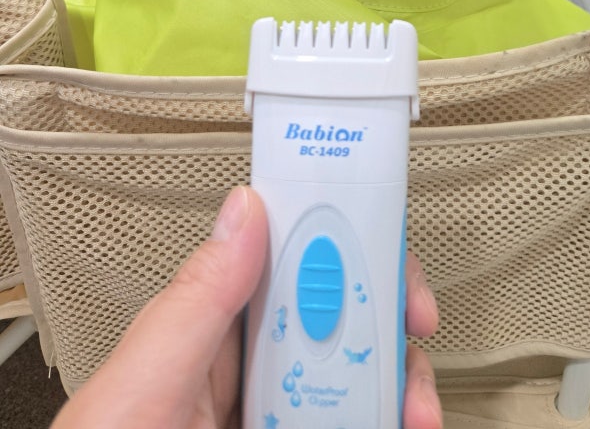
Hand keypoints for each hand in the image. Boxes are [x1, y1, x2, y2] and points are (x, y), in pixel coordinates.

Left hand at [51, 187, 442, 428]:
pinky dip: (389, 418)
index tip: (389, 262)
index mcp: (211, 334)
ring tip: (414, 413)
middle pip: (340, 323)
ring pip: (358, 382)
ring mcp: (276, 413)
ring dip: (400, 385)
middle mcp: (249, 373)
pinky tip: (401, 425)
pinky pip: (355, 418)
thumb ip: (197, 297)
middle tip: (415, 343)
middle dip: (389, 325)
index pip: (288, 266)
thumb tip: (247, 210)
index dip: (345, 251)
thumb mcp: (145, 379)